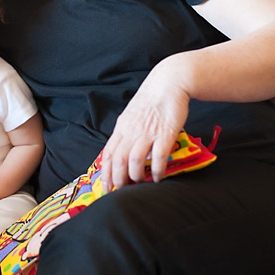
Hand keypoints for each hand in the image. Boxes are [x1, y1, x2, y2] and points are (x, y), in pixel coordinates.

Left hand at [101, 65, 190, 192]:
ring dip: (135, 176)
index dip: (105, 173)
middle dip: (117, 180)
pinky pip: (158, 156)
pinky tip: (157, 177)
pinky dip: (156, 170)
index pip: (108, 154)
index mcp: (122, 127)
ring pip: (134, 160)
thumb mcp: (132, 116)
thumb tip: (121, 152)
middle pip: (118, 160)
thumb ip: (126, 133)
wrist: (169, 83)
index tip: (105, 187)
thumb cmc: (152, 100)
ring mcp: (147, 132)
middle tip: (121, 192)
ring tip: (139, 184)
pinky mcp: (165, 133)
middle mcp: (131, 131)